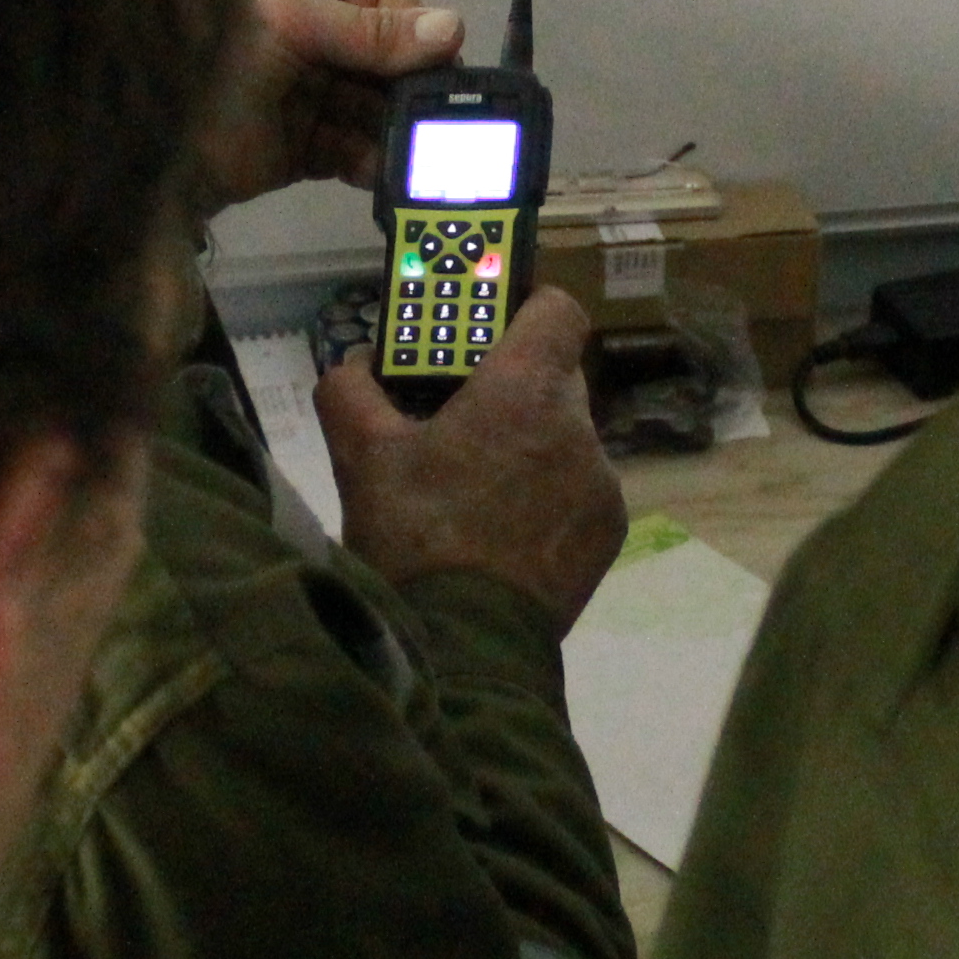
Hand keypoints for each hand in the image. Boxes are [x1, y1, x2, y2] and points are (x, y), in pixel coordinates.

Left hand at [208, 0, 464, 205]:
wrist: (148, 143)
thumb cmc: (213, 59)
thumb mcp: (289, 25)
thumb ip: (368, 30)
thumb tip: (451, 26)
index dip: (415, 29)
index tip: (441, 62)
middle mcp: (311, 38)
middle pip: (387, 60)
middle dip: (411, 89)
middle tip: (441, 117)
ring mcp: (309, 95)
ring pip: (376, 110)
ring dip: (397, 131)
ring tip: (418, 153)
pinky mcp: (304, 148)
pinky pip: (355, 152)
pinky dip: (373, 163)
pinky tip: (387, 173)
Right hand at [318, 289, 628, 630]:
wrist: (464, 648)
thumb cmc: (414, 540)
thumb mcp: (360, 459)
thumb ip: (351, 391)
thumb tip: (355, 364)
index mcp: (525, 390)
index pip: (556, 310)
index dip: (522, 310)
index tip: (484, 335)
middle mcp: (578, 428)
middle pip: (553, 379)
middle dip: (509, 391)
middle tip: (457, 422)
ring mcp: (601, 484)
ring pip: (564, 440)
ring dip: (527, 450)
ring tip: (473, 494)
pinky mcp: (608, 534)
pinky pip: (578, 492)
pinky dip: (546, 500)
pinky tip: (501, 537)